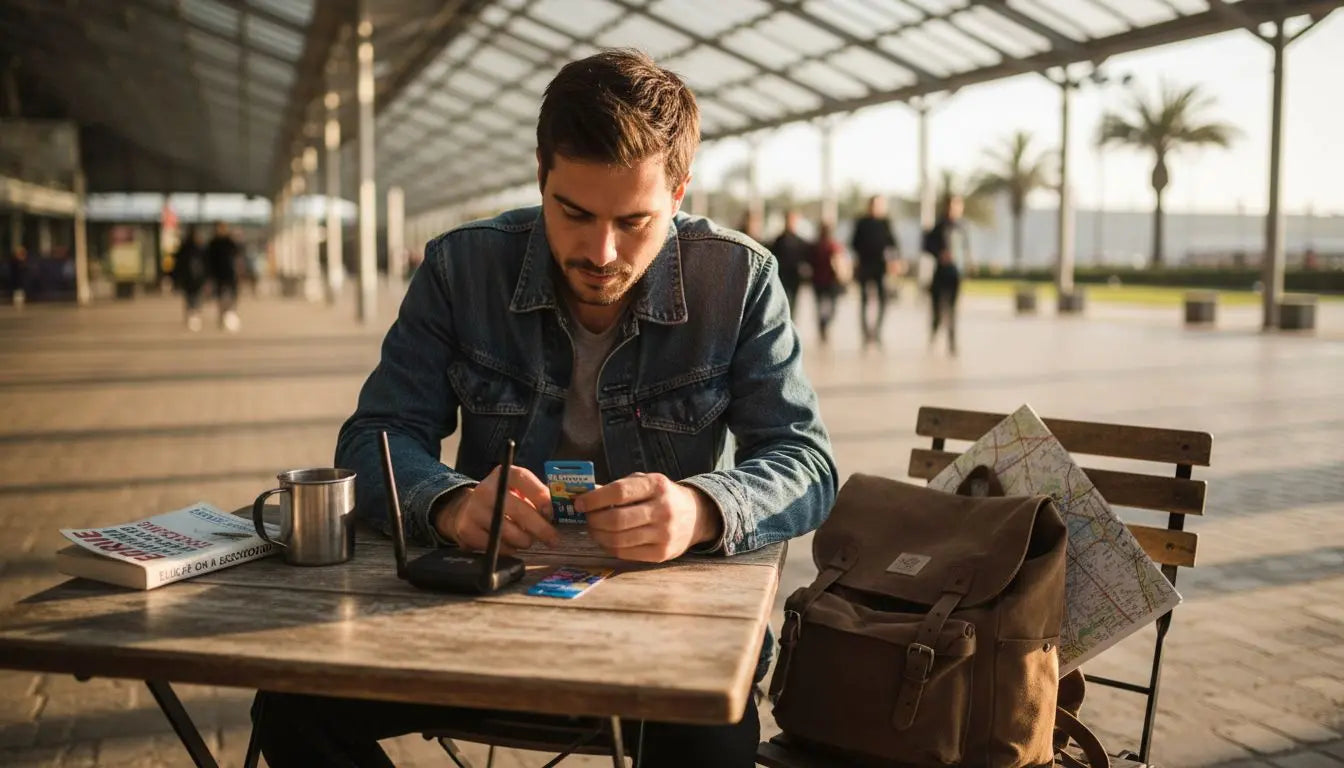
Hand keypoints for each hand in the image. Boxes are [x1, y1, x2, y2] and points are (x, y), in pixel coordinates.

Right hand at [434, 465, 557, 553]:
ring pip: (511, 534)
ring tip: (527, 539)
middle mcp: (486, 490)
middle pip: (520, 511)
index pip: (523, 478)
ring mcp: (475, 510)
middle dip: (541, 528)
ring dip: (525, 541)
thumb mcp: (517, 490)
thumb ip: (537, 497)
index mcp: (502, 474)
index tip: (552, 512)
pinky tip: (510, 544)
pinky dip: (509, 549)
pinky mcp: (468, 531)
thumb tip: (556, 512)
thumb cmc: (503, 500)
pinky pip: (498, 547)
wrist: (466, 511)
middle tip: (553, 539)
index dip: (540, 495)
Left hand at [575, 473, 722, 561]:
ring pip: (619, 539)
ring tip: (594, 529)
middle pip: (616, 519)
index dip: (594, 499)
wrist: (696, 516)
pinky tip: (606, 540)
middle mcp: (663, 509)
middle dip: (594, 520)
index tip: (579, 503)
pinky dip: (609, 547)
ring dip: (598, 535)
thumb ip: (617, 487)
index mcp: (657, 485)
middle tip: (586, 518)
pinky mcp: (662, 553)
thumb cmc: (662, 496)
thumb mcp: (645, 482)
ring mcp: (664, 534)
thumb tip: (583, 496)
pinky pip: (625, 553)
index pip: (619, 492)